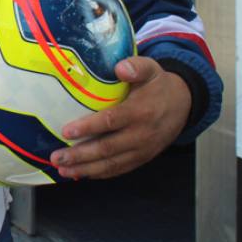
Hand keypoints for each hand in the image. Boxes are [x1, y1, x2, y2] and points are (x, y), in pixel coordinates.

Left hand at [50, 57, 190, 179]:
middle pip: (107, 148)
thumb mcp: (151, 69)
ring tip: (63, 170)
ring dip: (86, 169)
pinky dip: (100, 174)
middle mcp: (141, 134)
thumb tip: (120, 69)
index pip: (111, 122)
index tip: (66, 132)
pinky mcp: (143, 158)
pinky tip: (82, 174)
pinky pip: (120, 169)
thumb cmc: (159, 85)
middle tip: (56, 158)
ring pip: (112, 163)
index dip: (88, 128)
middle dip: (80, 155)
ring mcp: (143, 149)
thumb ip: (136, 67)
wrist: (185, 104)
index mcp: (140, 111)